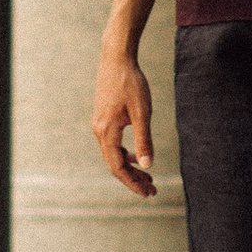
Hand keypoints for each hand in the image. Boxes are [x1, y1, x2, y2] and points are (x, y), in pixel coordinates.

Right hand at [92, 43, 156, 194]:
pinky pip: (112, 144)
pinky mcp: (103, 118)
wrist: (116, 58)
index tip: (148, 193)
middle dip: (133, 179)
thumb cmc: (130, 82)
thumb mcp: (142, 112)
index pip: (118, 167)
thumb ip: (144, 139)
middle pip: (114, 164)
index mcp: (107, 132)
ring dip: (130, 167)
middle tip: (152, 189)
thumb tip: (148, 166)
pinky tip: (138, 155)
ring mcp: (99, 124)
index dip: (133, 183)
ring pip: (113, 155)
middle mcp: (99, 131)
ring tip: (148, 177)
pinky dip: (125, 154)